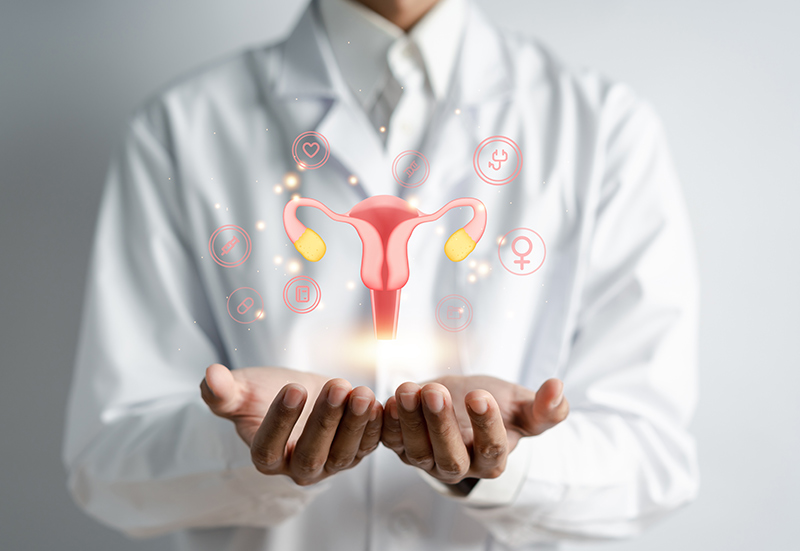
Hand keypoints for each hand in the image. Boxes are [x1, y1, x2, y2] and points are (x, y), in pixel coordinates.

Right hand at [201, 364, 382, 485]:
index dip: (281, 421)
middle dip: (325, 421)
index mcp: (266, 457)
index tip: (293, 388)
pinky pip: (368, 445)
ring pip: (343, 452)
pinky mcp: (356, 451)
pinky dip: (374, 426)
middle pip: (311, 454)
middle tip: (336, 387)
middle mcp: (298, 468)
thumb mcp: (241, 389)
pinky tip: (377, 402)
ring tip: (360, 392)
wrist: (298, 392)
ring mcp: (330, 463)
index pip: (269, 448)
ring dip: (354, 423)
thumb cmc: (265, 393)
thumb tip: (210, 376)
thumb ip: (223, 391)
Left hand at [381, 375, 568, 484]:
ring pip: (414, 448)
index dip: (486, 425)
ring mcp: (426, 457)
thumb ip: (545, 407)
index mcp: (491, 459)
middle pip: (449, 457)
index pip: (491, 450)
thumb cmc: (494, 404)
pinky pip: (387, 439)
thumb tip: (558, 387)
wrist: (460, 401)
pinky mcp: (399, 444)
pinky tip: (383, 399)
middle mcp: (458, 465)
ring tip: (409, 389)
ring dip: (409, 420)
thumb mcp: (522, 406)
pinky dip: (382, 422)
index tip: (481, 396)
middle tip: (437, 393)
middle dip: (441, 425)